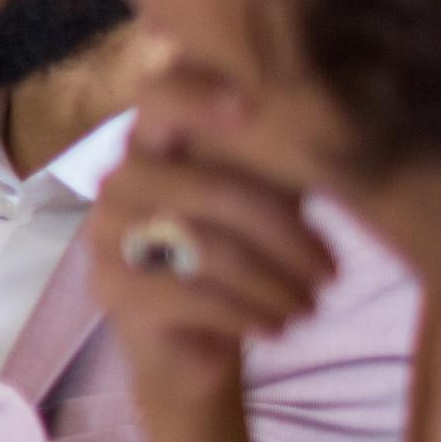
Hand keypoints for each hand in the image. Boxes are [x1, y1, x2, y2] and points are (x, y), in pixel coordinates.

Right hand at [86, 68, 337, 441]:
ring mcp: (107, 236)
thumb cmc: (232, 257)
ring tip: (313, 305)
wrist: (186, 345)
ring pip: (211, 250)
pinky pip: (196, 297)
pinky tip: (279, 327)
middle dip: (287, 235)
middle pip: (213, 191)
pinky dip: (251, 314)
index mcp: (150, 143)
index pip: (160, 98)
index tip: (250, 105)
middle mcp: (118, 181)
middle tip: (333, 272)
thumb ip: (271, 157)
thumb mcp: (258, 199)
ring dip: (277, 284)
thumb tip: (328, 125)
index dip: (200, 96)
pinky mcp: (114, 291)